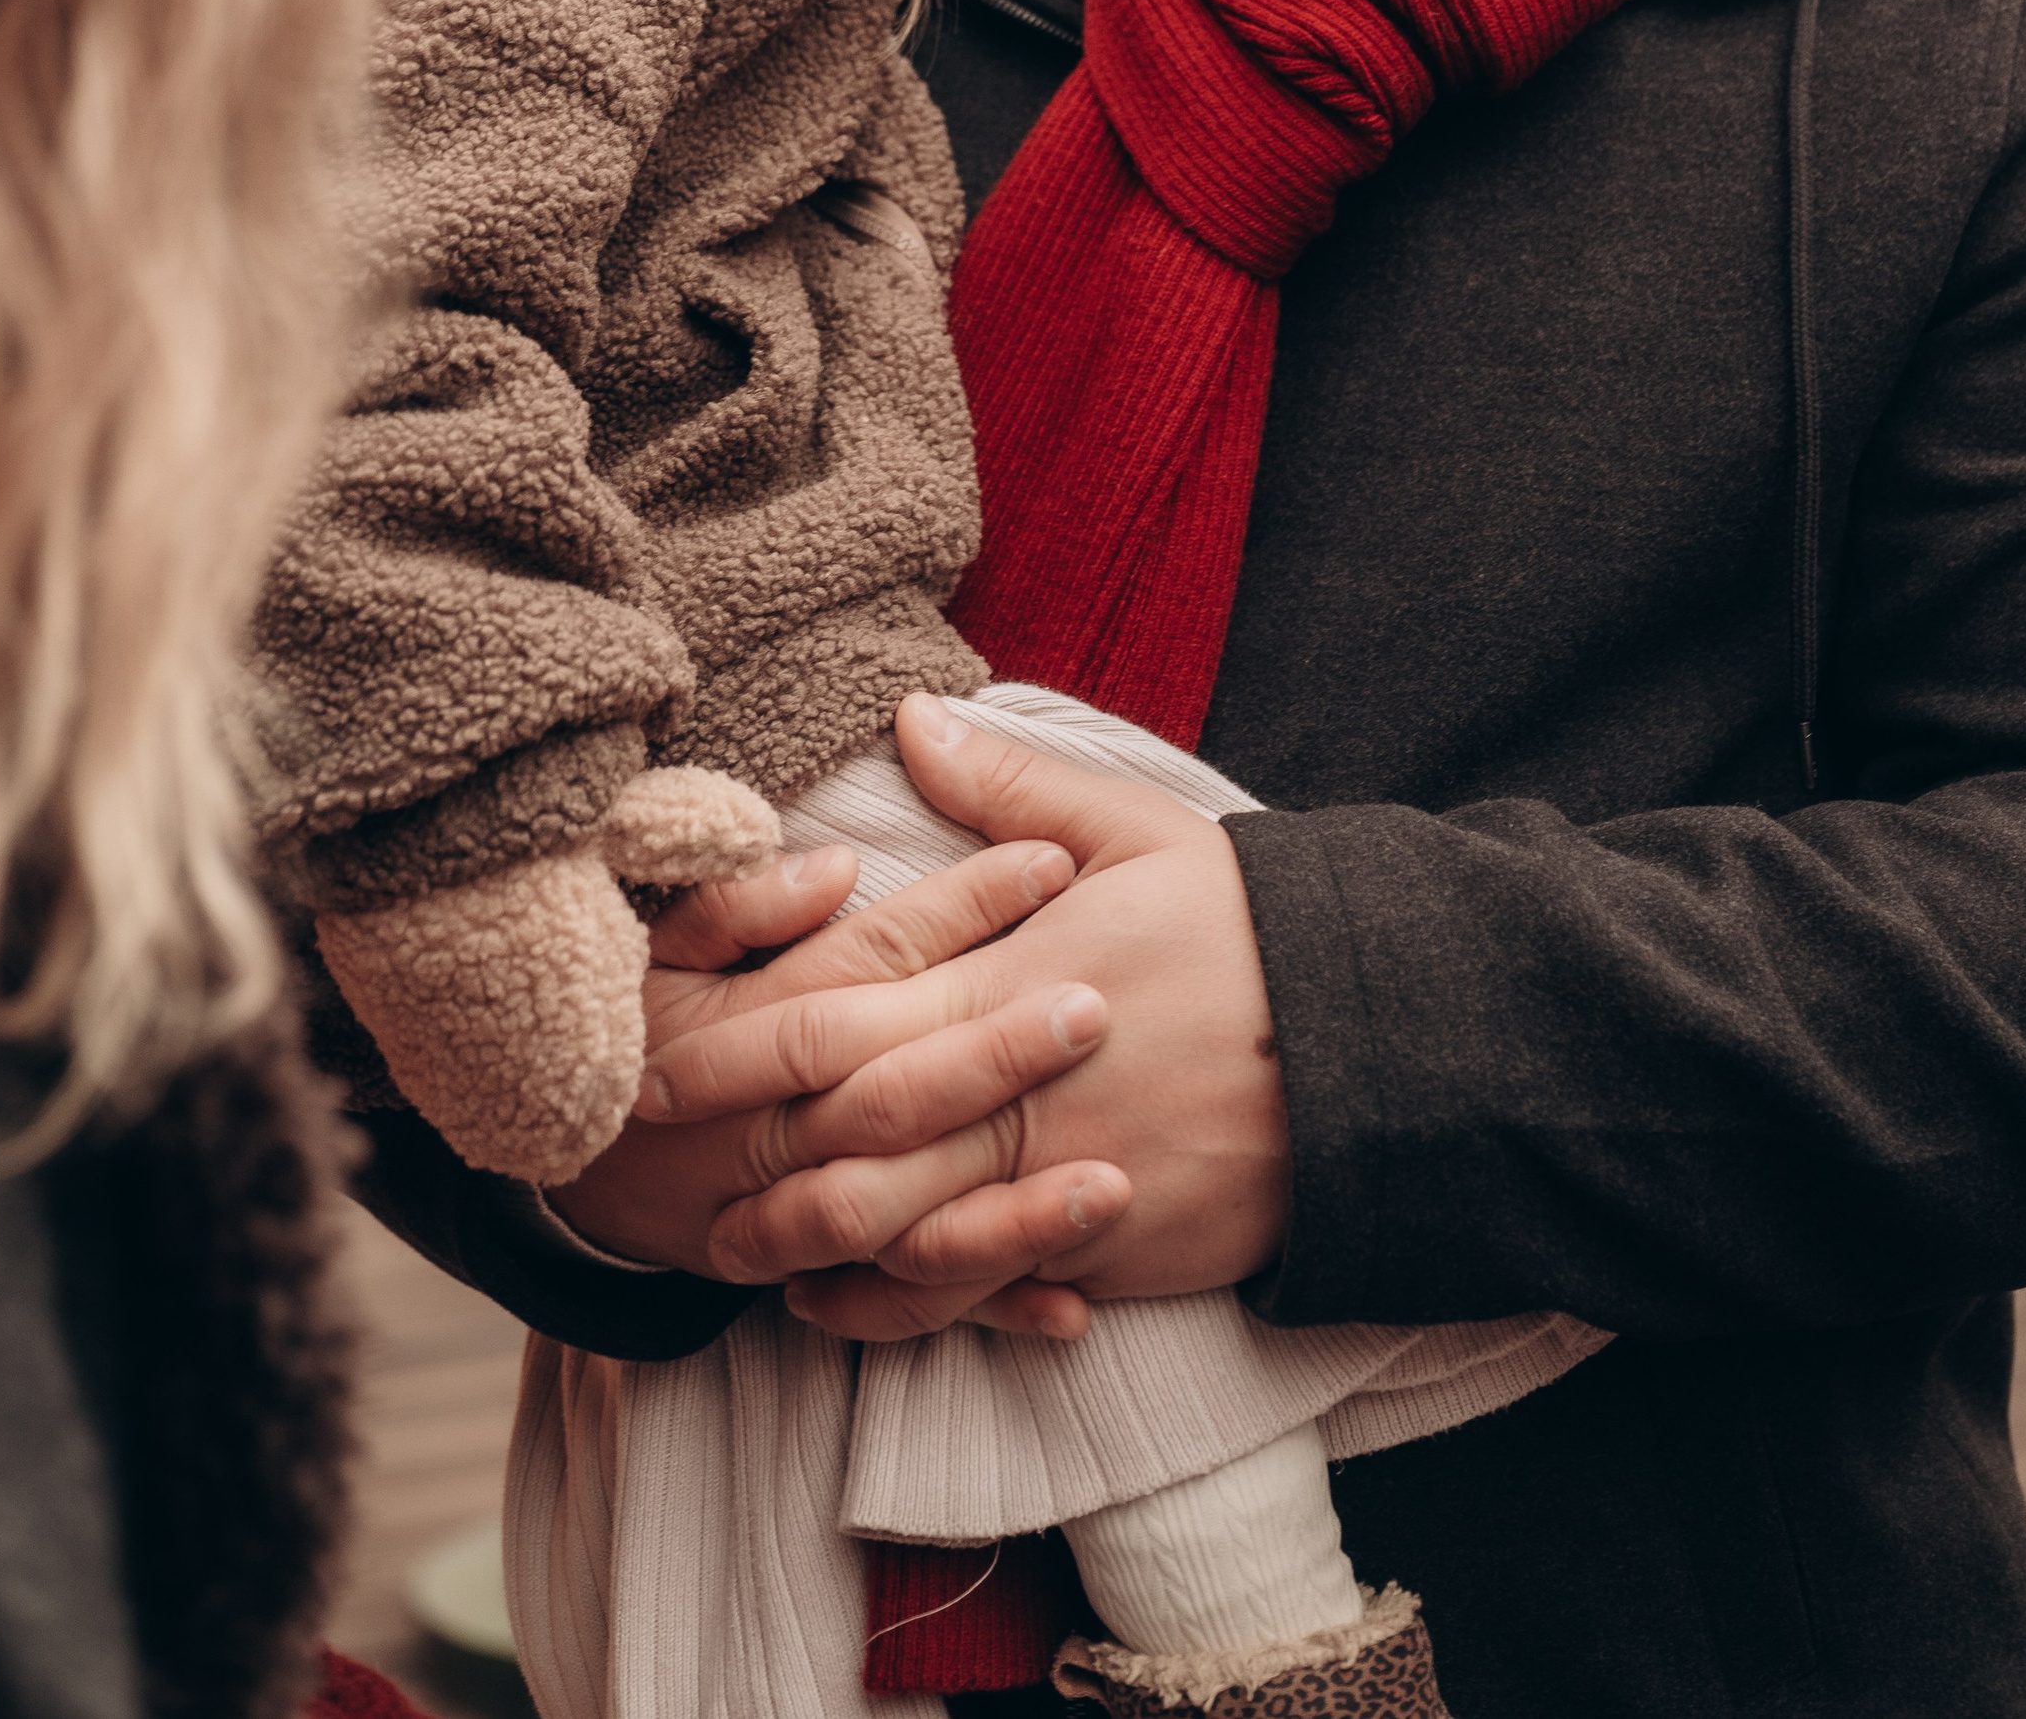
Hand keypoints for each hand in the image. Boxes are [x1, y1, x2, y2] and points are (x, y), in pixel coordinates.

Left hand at [639, 693, 1290, 1340]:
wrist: (1377, 1049)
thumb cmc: (1249, 924)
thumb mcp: (1135, 827)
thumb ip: (1008, 785)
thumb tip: (910, 719)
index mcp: (1011, 981)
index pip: (846, 1020)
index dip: (741, 1043)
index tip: (653, 1051)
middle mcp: (1020, 1095)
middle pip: (850, 1142)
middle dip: (745, 1157)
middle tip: (648, 1171)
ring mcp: (1060, 1188)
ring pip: (900, 1237)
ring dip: (804, 1248)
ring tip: (729, 1247)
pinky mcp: (1104, 1257)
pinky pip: (978, 1296)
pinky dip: (898, 1306)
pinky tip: (839, 1301)